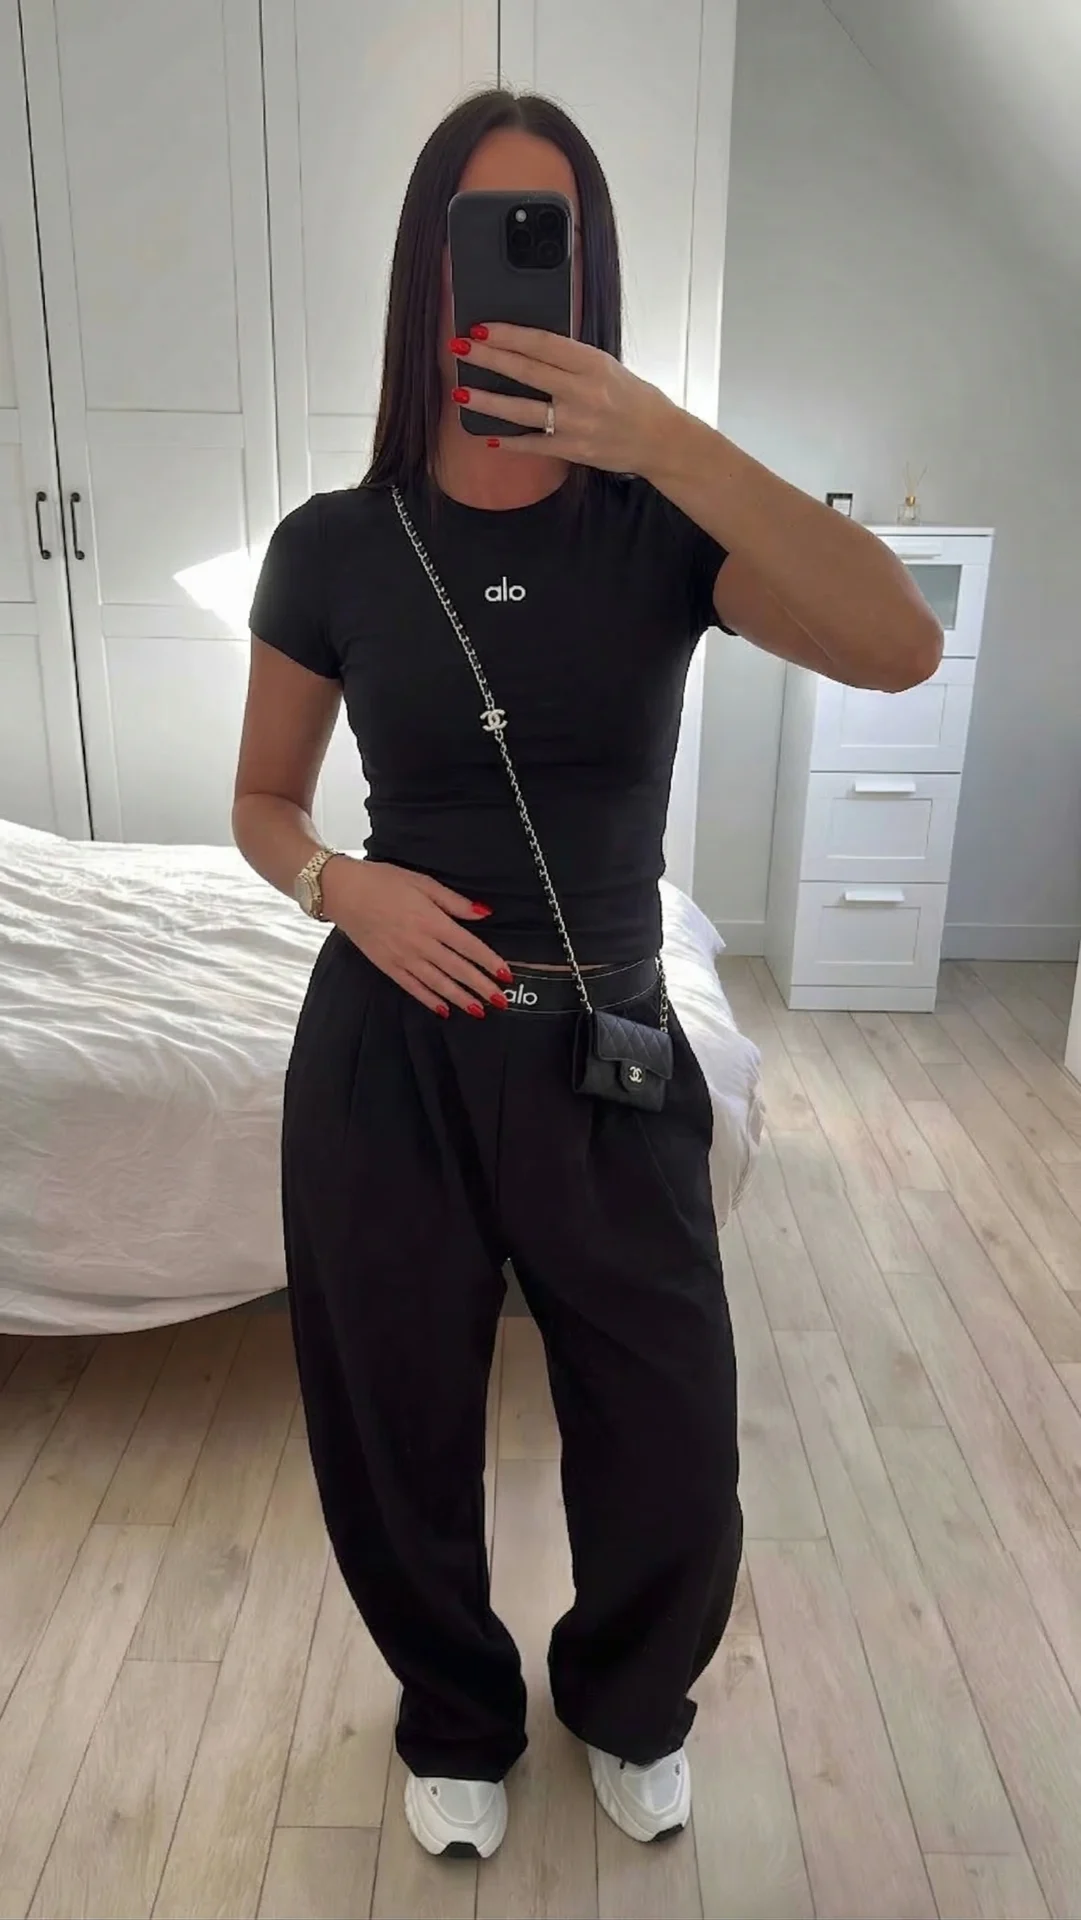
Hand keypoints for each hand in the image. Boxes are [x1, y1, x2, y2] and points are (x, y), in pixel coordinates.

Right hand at [322, 857, 510, 1018]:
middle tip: (501, 1001)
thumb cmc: (384, 881)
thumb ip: (454, 901)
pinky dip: (429, 1000)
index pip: (469, 946)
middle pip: (458, 969)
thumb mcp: (423, 882)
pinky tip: (444, 1010)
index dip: (489, 962)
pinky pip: (412, 987)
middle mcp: (420, 944)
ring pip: (438, 983)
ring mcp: (403, 958)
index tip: (506, 975)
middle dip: (481, 987)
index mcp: (432, 921)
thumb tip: (483, 913)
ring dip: (460, 998)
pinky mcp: (388, 966)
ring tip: (479, 1010)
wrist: (343, 892)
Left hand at [453, 324, 675, 473]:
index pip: (542, 343)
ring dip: (487, 400)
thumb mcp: (607, 367)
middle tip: (459, 348)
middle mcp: (582, 392)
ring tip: (460, 391)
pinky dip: (508, 440)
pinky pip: (532, 444)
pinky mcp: (572, 449)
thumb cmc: (635, 399)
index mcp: (592, 364)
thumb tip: (530, 348)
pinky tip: (486, 434)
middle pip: (525, 371)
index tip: (482, 328)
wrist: (659, 439)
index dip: (508, 334)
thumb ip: (572, 360)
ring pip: (521, 410)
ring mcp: (575, 423)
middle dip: (487, 358)